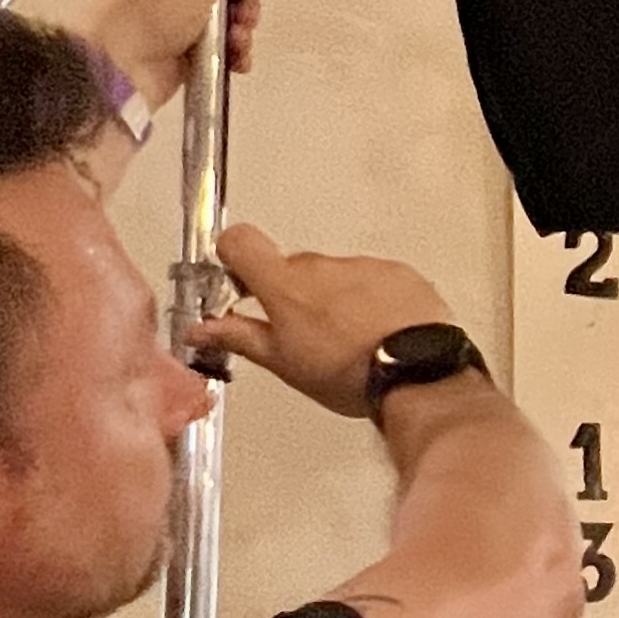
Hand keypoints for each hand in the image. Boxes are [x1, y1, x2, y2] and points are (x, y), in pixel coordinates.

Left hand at [76, 0, 289, 111]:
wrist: (120, 67)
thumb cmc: (139, 12)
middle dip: (243, 0)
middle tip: (244, 12)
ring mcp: (174, 14)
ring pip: (227, 15)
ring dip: (240, 29)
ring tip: (237, 39)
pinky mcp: (183, 47)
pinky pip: (222, 45)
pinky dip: (233, 52)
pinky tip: (234, 57)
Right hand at [198, 224, 458, 418]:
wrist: (417, 376)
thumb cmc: (350, 374)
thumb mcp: (284, 362)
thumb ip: (240, 337)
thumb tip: (202, 330)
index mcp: (284, 284)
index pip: (239, 241)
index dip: (234, 257)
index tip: (239, 282)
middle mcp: (322, 266)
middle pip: (293, 267)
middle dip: (293, 294)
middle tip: (303, 333)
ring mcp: (363, 266)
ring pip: (337, 276)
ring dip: (338, 300)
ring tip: (350, 342)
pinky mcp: (399, 274)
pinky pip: (377, 281)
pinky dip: (375, 301)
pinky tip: (380, 333)